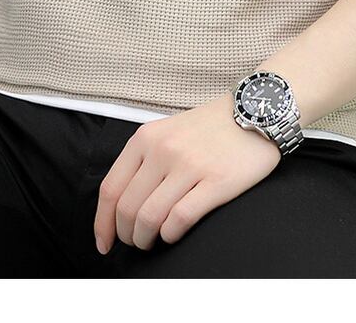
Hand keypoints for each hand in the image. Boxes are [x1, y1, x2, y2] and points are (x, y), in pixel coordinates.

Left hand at [92, 91, 280, 253]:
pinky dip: (170, 235)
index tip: (104, 242)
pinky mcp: (216, 181)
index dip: (102, 222)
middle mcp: (163, 150)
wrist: (253, 111)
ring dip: (146, 239)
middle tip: (135, 242)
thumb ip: (143, 160)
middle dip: (126, 235)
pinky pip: (180, 219)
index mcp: (145, 138)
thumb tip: (120, 204)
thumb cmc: (208, 128)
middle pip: (127, 208)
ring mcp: (189, 165)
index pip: (110, 189)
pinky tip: (173, 234)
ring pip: (149, 218)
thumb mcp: (165, 132)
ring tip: (152, 242)